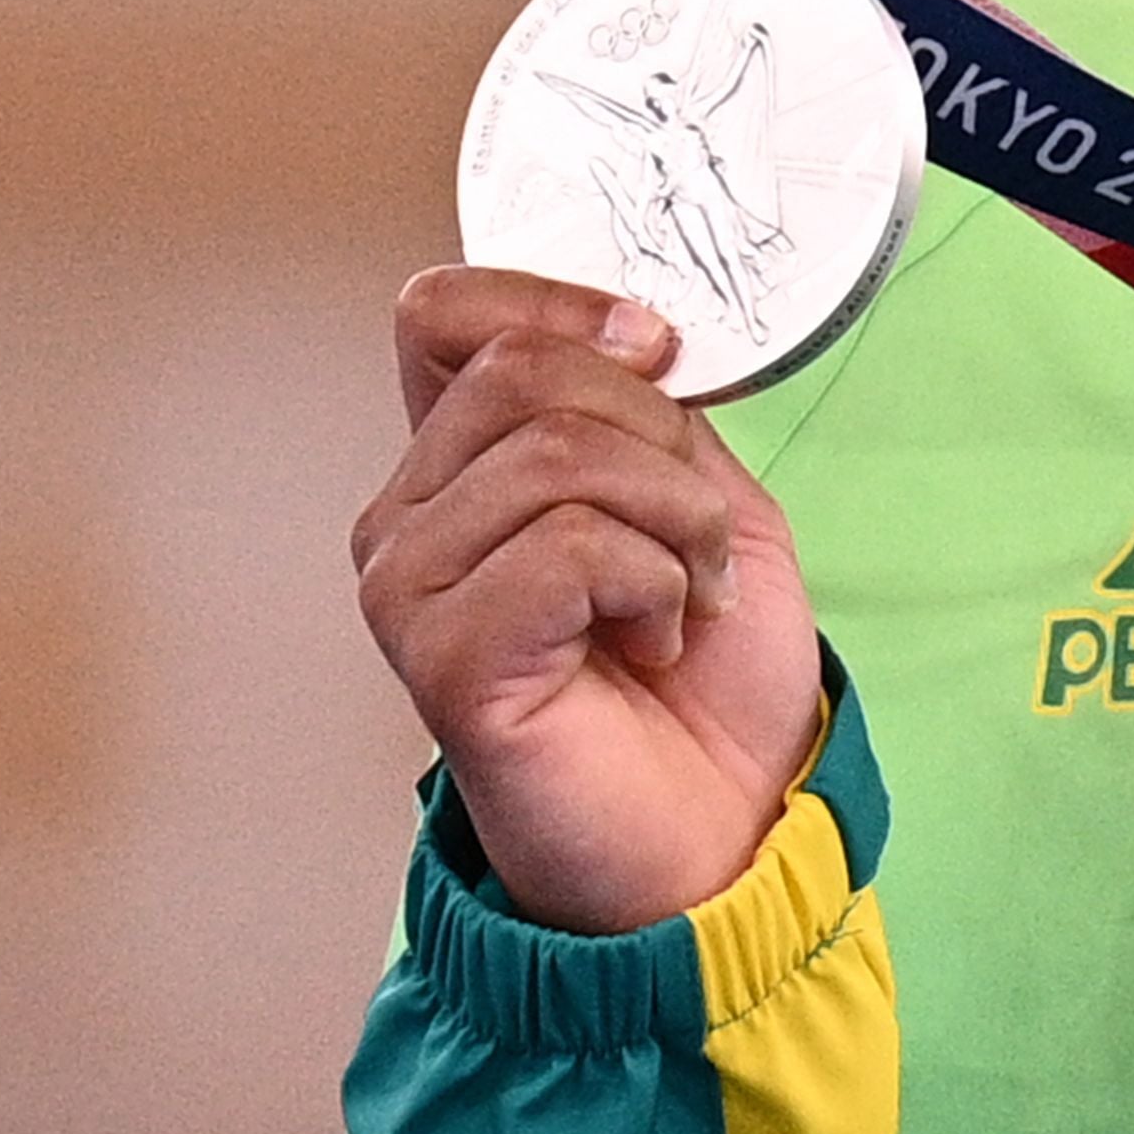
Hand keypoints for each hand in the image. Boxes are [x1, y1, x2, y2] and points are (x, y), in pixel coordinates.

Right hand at [355, 268, 822, 935]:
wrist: (726, 829)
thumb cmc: (708, 685)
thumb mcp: (698, 499)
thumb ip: (646, 409)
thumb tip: (630, 331)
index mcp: (459, 468)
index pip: (444, 313)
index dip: (558, 304)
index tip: (657, 353)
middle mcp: (406, 520)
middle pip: (522, 371)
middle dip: (657, 439)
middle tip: (693, 539)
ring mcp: (408, 588)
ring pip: (556, 454)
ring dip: (675, 521)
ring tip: (683, 603)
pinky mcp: (441, 656)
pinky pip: (570, 547)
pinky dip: (653, 584)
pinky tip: (652, 646)